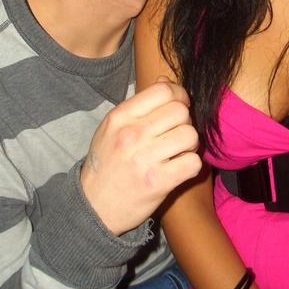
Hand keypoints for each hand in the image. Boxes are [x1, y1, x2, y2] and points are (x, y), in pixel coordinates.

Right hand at [80, 78, 200, 233]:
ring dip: (189, 144)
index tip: (179, 107)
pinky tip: (178, 168)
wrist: (94, 207)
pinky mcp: (158, 182)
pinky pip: (193, 162)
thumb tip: (165, 82)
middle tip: (176, 134)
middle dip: (185, 121)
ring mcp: (145, 159)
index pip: (164, 91)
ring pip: (191, 135)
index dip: (179, 96)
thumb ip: (139, 105)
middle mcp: (132, 134)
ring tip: (177, 152)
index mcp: (120, 116)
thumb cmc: (107, 163)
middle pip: (181, 111)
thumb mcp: (113, 128)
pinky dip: (190, 165)